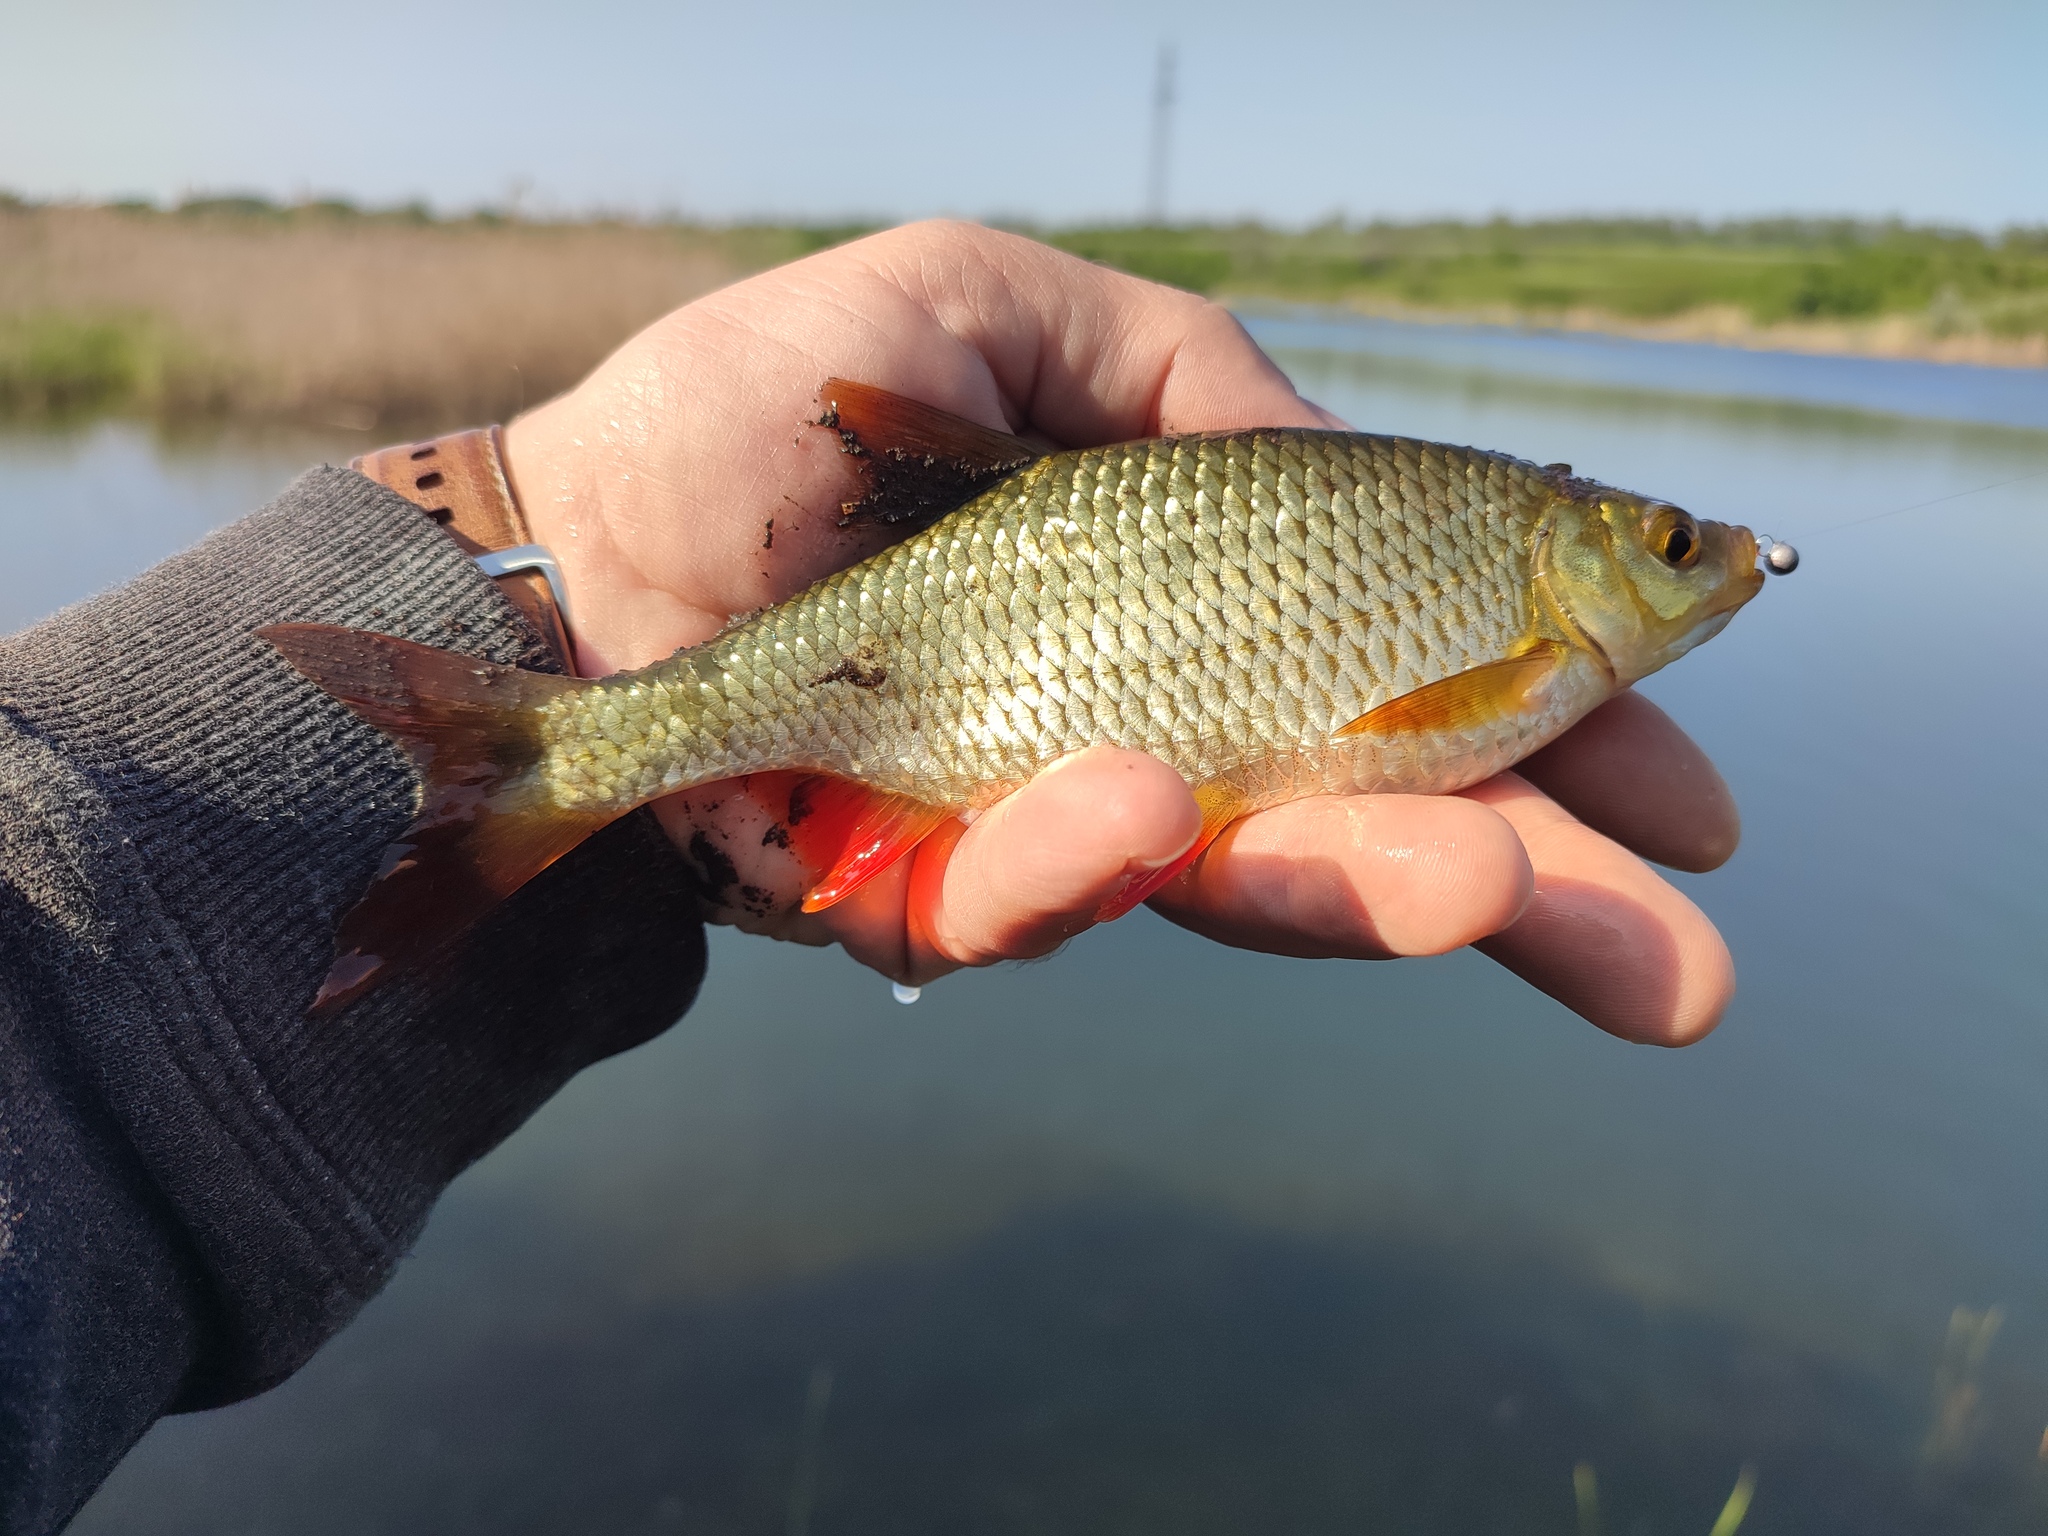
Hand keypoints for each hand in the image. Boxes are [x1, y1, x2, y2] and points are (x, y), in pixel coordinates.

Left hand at [501, 221, 1738, 1045]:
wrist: (563, 546)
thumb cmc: (756, 410)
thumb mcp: (991, 309)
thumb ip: (1186, 372)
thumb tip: (1338, 464)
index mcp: (1191, 599)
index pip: (1409, 683)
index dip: (1555, 739)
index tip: (1692, 804)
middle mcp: (1147, 729)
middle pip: (1369, 832)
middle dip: (1535, 896)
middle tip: (1675, 966)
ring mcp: (1041, 829)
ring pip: (1234, 889)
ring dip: (1363, 891)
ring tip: (1480, 890)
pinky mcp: (927, 902)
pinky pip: (1030, 904)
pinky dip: (1087, 861)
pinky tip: (1134, 805)